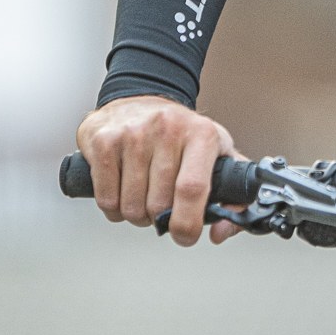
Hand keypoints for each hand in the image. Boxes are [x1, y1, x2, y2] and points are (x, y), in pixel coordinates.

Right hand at [75, 96, 242, 247]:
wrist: (139, 99)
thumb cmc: (179, 133)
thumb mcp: (215, 152)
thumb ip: (231, 196)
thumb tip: (221, 232)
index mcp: (201, 133)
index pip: (192, 188)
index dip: (187, 222)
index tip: (185, 235)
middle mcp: (168, 129)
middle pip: (159, 204)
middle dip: (159, 219)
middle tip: (162, 206)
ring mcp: (133, 133)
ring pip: (131, 206)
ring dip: (136, 214)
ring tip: (143, 195)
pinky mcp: (104, 141)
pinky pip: (106, 200)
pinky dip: (114, 208)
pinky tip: (123, 190)